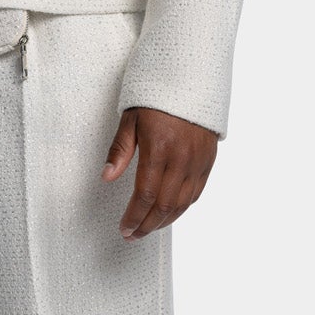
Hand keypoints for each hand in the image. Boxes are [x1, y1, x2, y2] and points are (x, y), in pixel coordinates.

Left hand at [102, 106, 217, 239]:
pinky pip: (196, 193)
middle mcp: (182, 158)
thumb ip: (119, 150)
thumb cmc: (155, 98)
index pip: (145, 195)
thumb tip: (106, 177)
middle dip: (146, 225)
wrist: (191, 79)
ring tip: (147, 228)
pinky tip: (168, 214)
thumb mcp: (130, 119)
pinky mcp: (208, 161)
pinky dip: (181, 208)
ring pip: (182, 204)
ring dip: (164, 222)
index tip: (124, 228)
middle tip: (132, 235)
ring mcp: (198, 161)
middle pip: (164, 206)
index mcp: (159, 148)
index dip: (134, 216)